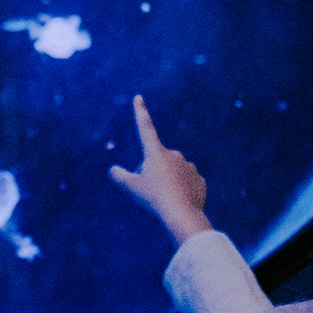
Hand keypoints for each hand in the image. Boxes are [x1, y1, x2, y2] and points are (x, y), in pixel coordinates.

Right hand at [109, 95, 211, 244]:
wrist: (182, 215)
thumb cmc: (153, 199)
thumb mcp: (131, 188)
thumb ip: (119, 177)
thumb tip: (113, 170)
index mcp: (156, 153)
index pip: (145, 128)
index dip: (140, 113)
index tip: (139, 97)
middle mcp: (174, 155)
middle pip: (157, 162)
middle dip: (152, 173)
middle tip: (150, 192)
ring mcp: (188, 167)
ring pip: (173, 174)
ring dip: (167, 183)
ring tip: (165, 200)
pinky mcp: (198, 180)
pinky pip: (186, 184)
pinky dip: (180, 192)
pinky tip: (178, 202)